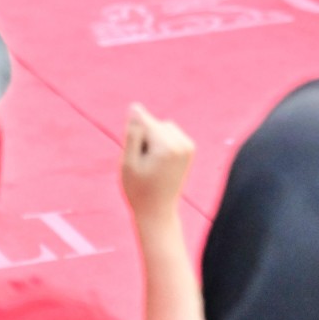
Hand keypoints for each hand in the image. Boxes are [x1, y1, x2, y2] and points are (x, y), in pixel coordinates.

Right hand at [121, 103, 195, 221]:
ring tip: (151, 164)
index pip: (142, 123)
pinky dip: (162, 142)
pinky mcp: (190, 147)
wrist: (157, 211)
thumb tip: (135, 107)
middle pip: (152, 124)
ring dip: (153, 139)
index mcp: (167, 147)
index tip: (138, 159)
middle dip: (143, 138)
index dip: (133, 139)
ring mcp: (188, 145)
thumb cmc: (138, 190)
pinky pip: (169, 132)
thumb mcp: (128, 162)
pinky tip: (160, 162)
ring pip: (161, 126)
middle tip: (143, 166)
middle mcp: (182, 143)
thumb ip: (132, 133)